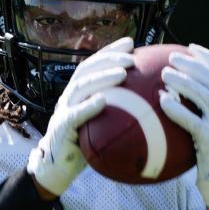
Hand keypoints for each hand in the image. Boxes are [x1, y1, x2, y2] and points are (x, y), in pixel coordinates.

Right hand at [28, 37, 134, 196]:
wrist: (58, 166)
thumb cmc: (85, 144)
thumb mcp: (102, 123)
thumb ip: (117, 110)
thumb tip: (150, 101)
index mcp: (79, 92)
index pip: (93, 64)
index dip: (110, 51)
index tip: (131, 43)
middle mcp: (70, 96)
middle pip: (87, 70)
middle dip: (109, 59)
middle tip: (131, 57)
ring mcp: (63, 110)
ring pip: (81, 87)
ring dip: (102, 78)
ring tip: (122, 73)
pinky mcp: (61, 127)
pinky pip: (75, 114)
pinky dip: (88, 106)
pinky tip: (103, 101)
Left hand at [159, 43, 208, 206]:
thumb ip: (208, 109)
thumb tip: (181, 90)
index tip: (192, 48)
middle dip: (194, 64)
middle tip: (172, 57)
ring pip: (206, 96)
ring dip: (184, 81)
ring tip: (165, 74)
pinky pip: (193, 121)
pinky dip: (177, 109)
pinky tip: (162, 101)